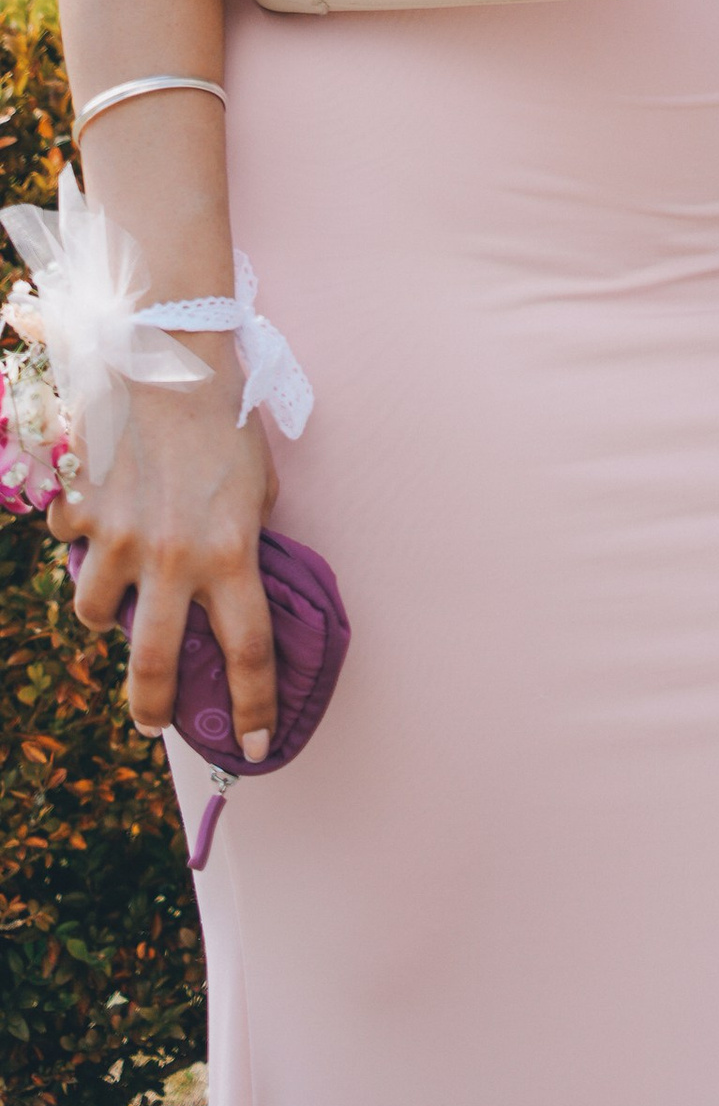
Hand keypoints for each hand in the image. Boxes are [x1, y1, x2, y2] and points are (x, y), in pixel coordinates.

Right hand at [48, 357, 277, 750]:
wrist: (172, 357)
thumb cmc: (226, 418)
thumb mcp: (259, 484)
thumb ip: (247, 537)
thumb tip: (236, 577)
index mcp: (232, 553)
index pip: (248, 654)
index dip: (253, 709)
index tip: (255, 747)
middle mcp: (174, 559)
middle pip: (154, 668)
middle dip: (152, 707)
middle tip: (153, 719)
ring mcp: (120, 540)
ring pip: (96, 614)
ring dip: (108, 609)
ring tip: (123, 588)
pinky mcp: (82, 514)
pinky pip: (71, 548)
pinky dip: (80, 541)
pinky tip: (98, 514)